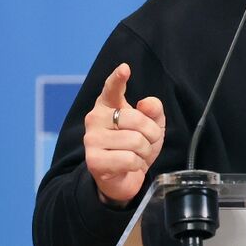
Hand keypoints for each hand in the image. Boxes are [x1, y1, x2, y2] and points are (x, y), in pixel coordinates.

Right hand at [83, 63, 165, 205]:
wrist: (124, 177)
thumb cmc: (136, 145)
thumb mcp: (152, 125)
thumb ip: (153, 110)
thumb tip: (146, 103)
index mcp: (108, 105)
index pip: (112, 89)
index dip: (118, 79)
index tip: (125, 68)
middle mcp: (95, 118)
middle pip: (135, 119)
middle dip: (150, 133)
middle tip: (146, 142)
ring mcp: (92, 139)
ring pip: (135, 141)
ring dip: (144, 151)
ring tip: (137, 155)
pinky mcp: (93, 161)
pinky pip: (129, 159)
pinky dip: (137, 164)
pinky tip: (129, 166)